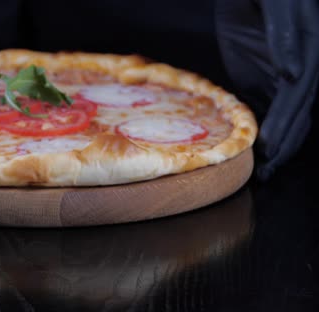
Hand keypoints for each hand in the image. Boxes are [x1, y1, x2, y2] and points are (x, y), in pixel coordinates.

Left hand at [215, 0, 318, 179]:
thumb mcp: (277, 5)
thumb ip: (284, 35)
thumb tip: (292, 73)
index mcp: (309, 51)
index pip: (298, 94)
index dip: (285, 122)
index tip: (270, 145)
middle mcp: (302, 67)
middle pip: (296, 113)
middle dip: (283, 144)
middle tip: (266, 171)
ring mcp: (285, 76)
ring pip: (288, 117)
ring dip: (278, 144)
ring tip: (264, 172)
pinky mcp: (265, 79)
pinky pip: (269, 109)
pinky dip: (265, 131)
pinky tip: (257, 152)